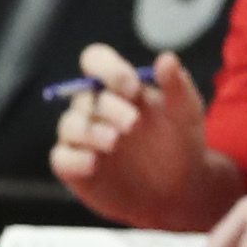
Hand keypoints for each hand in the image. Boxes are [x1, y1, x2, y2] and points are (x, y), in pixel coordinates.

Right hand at [50, 41, 221, 229]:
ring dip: (90, 131)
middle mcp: (95, 107)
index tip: (132, 87)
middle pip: (86, 96)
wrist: (179, 188)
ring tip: (115, 141)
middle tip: (135, 123)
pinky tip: (93, 163)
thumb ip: (177, 86)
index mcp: (119, 86)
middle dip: (110, 108)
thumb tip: (166, 58)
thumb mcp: (186, 113)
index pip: (96, 60)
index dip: (108, 69)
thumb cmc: (180, 142)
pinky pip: (61, 158)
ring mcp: (82, 137)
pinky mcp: (74, 166)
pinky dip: (73, 159)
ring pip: (69, 125)